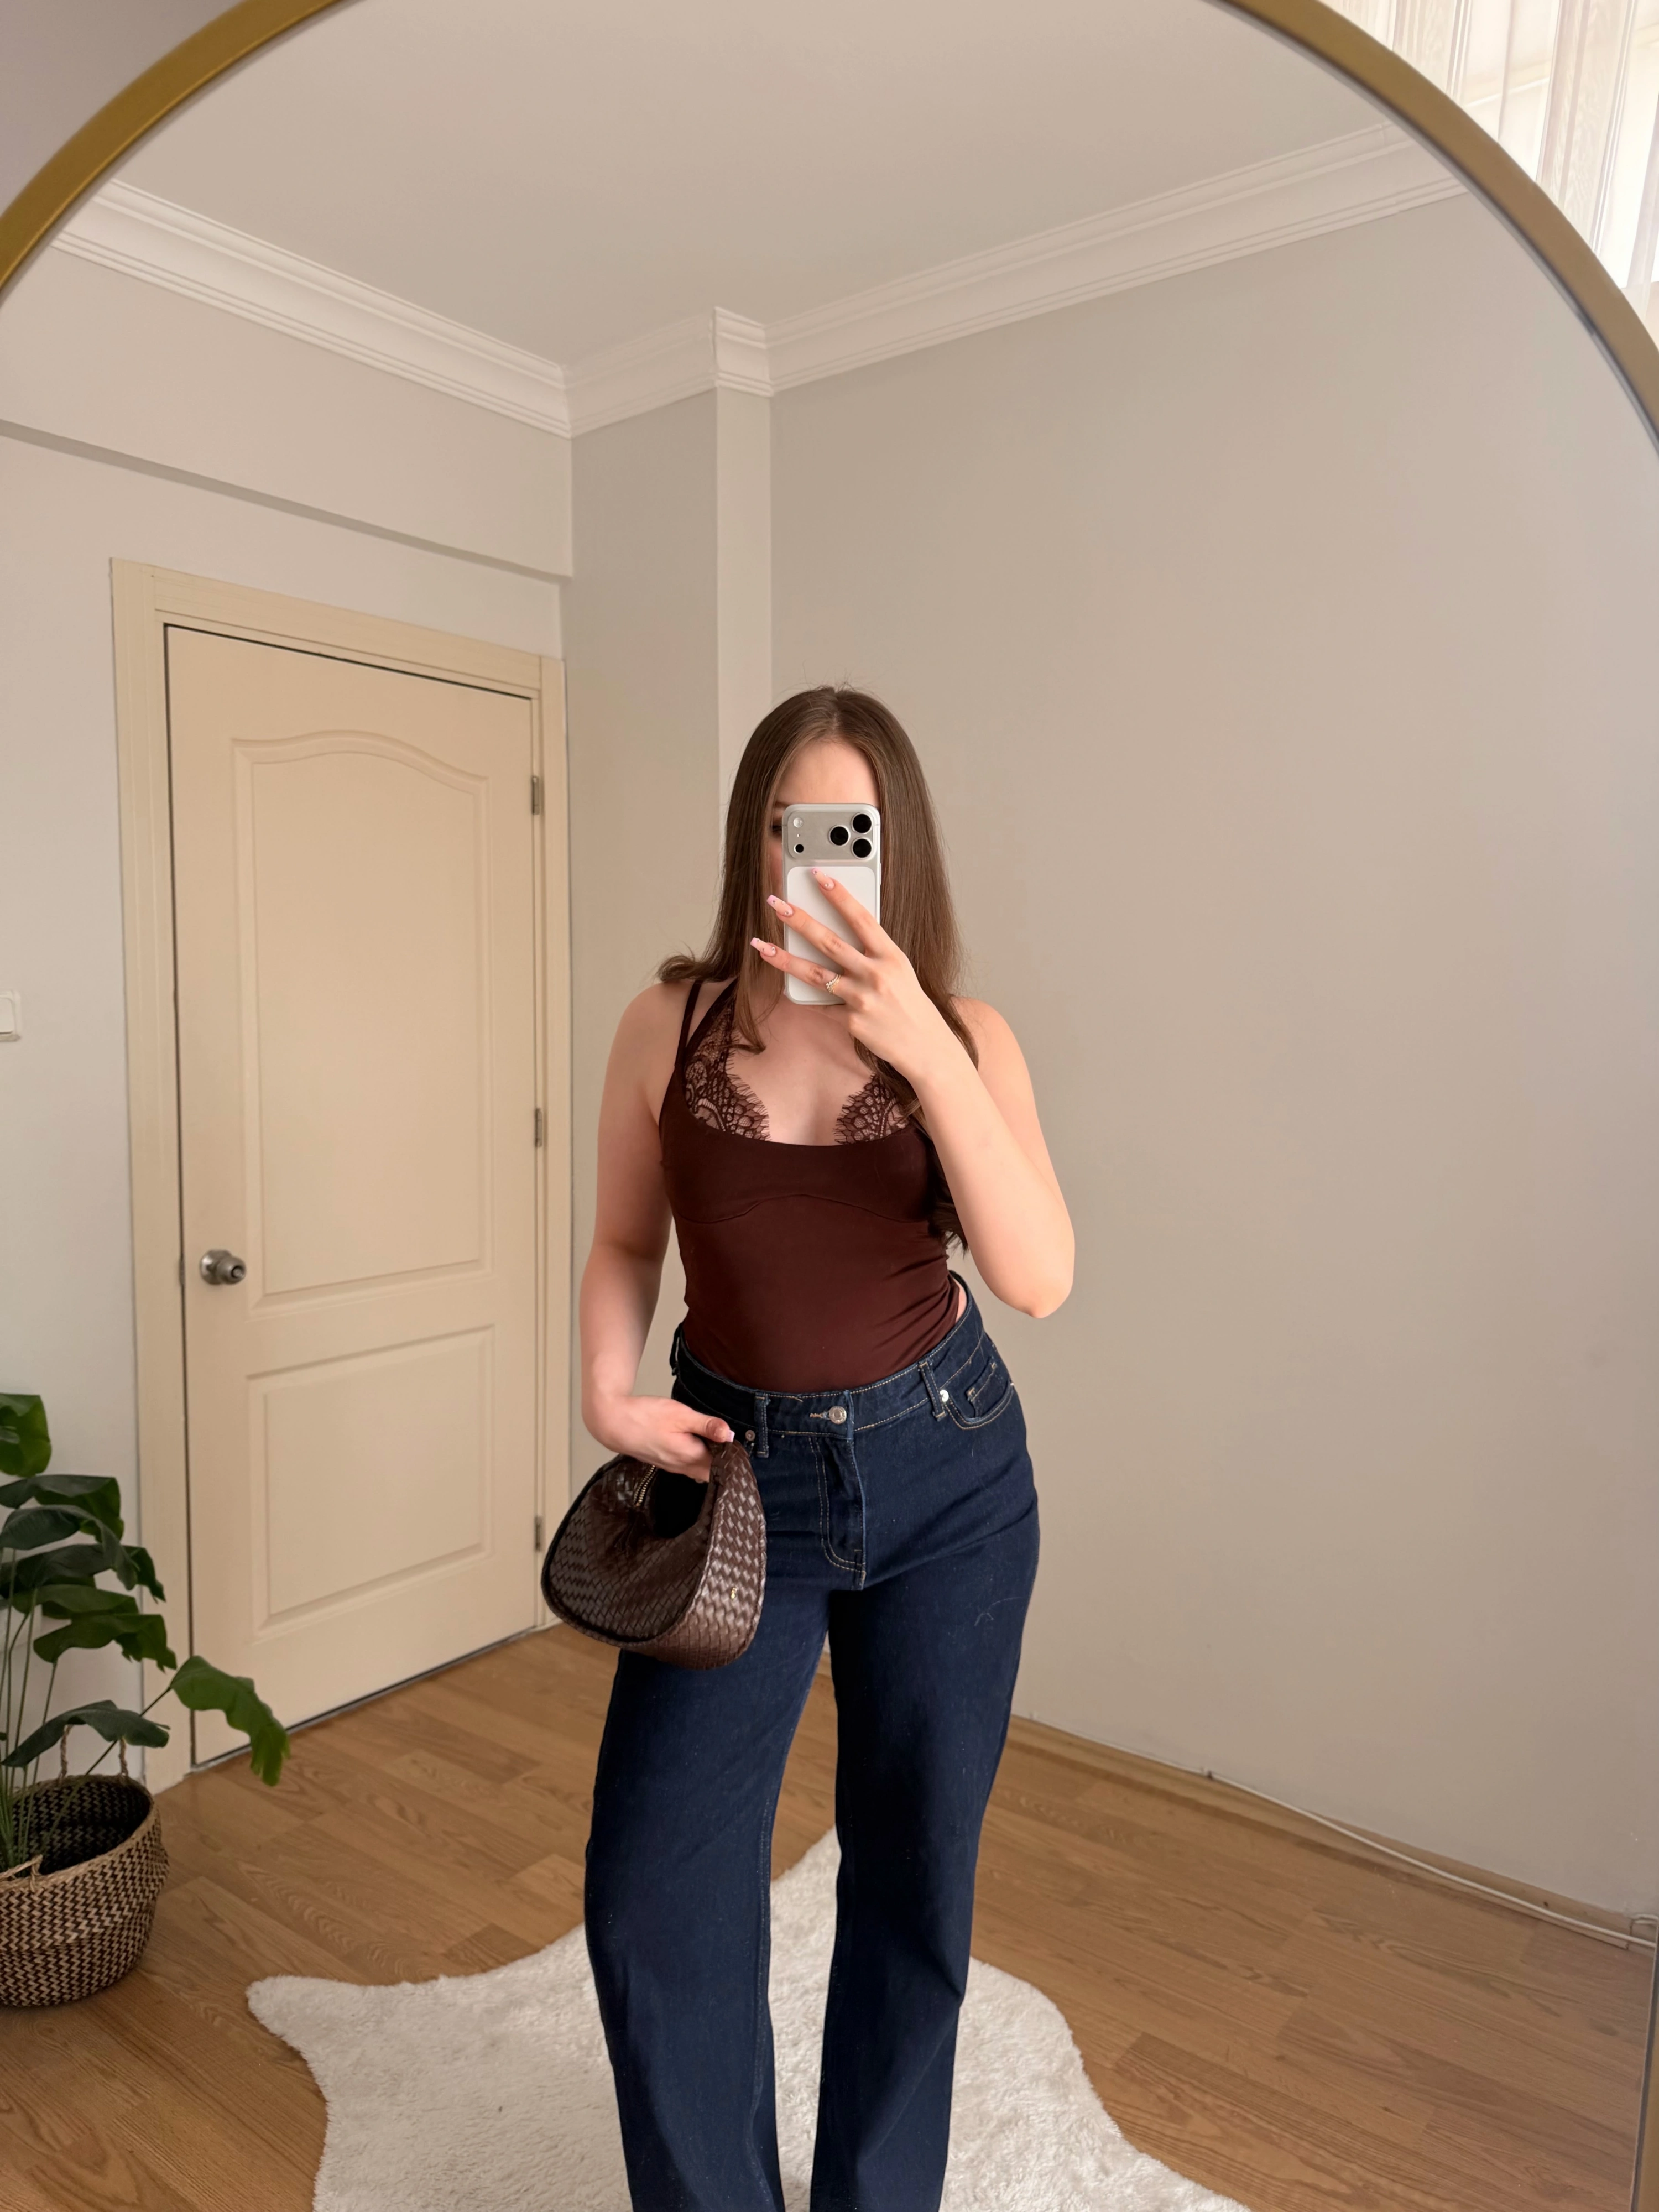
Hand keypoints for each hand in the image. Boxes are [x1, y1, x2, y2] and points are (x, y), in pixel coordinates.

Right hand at [589, 1394, 732, 1481]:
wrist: (613, 1423)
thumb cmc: (645, 1416)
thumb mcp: (680, 1415)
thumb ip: (706, 1425)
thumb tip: (730, 1435)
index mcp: (690, 1456)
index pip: (721, 1466)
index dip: (734, 1459)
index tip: (743, 1448)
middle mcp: (682, 1466)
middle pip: (712, 1472)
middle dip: (725, 1463)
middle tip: (735, 1448)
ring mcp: (672, 1466)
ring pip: (700, 1470)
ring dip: (711, 1462)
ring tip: (720, 1447)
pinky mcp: (664, 1461)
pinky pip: (688, 1466)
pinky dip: (698, 1460)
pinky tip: (700, 1447)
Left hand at [752, 872, 960, 1086]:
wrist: (925, 1045)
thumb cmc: (910, 1003)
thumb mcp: (899, 970)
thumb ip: (873, 952)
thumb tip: (839, 932)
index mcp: (891, 956)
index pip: (861, 919)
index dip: (839, 896)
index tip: (818, 877)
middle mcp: (876, 975)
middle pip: (830, 942)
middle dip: (800, 920)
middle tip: (777, 904)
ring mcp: (863, 999)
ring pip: (815, 974)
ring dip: (785, 958)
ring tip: (762, 945)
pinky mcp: (852, 1021)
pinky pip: (821, 1005)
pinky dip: (805, 996)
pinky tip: (787, 986)